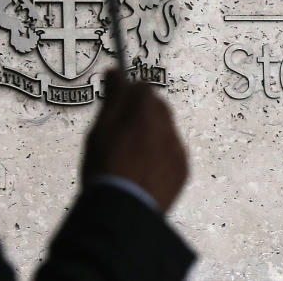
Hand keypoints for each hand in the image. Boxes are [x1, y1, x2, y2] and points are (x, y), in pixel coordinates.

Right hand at [81, 71, 188, 212]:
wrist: (123, 212)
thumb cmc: (106, 169)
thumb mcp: (99, 129)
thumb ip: (113, 97)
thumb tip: (115, 71)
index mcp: (146, 112)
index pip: (142, 87)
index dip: (128, 94)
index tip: (117, 103)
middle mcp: (167, 127)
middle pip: (157, 107)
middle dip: (142, 112)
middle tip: (121, 131)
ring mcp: (177, 149)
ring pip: (166, 130)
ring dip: (152, 134)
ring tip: (131, 156)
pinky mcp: (182, 170)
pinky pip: (173, 152)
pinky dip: (161, 155)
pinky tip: (143, 169)